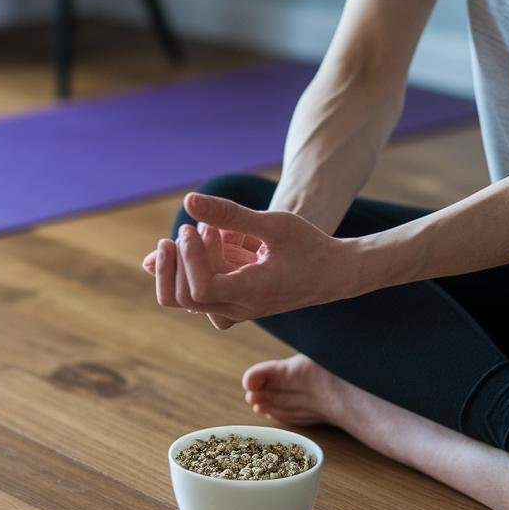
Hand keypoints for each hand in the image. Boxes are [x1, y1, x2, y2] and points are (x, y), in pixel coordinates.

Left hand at [142, 193, 346, 327]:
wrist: (332, 274)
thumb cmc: (309, 246)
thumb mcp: (276, 224)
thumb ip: (232, 214)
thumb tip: (188, 201)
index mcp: (252, 292)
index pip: (199, 288)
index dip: (189, 257)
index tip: (193, 228)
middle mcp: (239, 308)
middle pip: (182, 297)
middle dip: (176, 261)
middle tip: (190, 229)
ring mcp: (233, 309)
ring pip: (185, 298)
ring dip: (182, 264)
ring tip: (203, 231)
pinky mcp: (231, 302)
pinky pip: (197, 292)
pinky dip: (191, 266)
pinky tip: (204, 237)